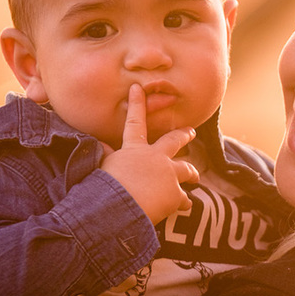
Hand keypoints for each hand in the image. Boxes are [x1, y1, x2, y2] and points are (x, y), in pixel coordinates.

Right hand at [98, 84, 198, 223]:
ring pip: (186, 169)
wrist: (119, 207)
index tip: (137, 88)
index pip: (134, 122)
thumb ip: (106, 154)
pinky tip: (185, 206)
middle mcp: (156, 157)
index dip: (136, 104)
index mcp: (134, 149)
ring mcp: (169, 174)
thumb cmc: (106, 188)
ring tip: (195, 177)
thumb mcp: (103, 167)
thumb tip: (99, 143)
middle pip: (173, 141)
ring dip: (191, 173)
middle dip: (183, 135)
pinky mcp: (176, 194)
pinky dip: (184, 203)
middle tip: (191, 131)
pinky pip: (184, 198)